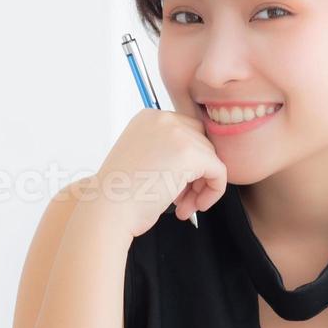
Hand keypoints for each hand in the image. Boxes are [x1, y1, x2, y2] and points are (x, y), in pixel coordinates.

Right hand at [97, 109, 228, 237]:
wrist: (108, 209)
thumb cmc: (121, 194)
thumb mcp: (143, 160)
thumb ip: (167, 151)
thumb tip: (201, 160)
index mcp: (148, 118)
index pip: (186, 132)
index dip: (186, 163)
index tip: (175, 185)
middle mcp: (163, 119)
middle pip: (201, 141)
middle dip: (196, 173)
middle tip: (182, 198)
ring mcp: (177, 133)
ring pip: (211, 157)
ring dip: (200, 186)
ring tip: (183, 206)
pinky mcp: (191, 154)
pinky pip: (219, 171)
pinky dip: (213, 191)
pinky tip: (194, 206)